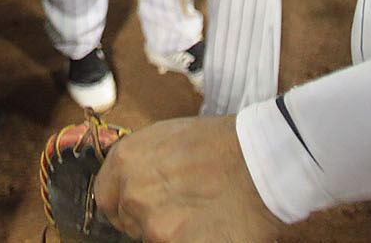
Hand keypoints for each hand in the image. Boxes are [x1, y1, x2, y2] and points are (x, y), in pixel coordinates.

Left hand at [95, 116, 281, 242]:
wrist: (265, 160)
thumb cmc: (226, 144)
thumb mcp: (170, 137)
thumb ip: (143, 163)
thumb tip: (131, 184)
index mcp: (126, 160)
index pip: (105, 198)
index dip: (125, 203)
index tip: (141, 205)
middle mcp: (133, 193)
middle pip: (130, 222)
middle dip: (150, 220)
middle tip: (183, 209)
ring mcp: (154, 225)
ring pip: (154, 238)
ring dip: (173, 233)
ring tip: (202, 216)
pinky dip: (191, 240)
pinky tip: (209, 230)